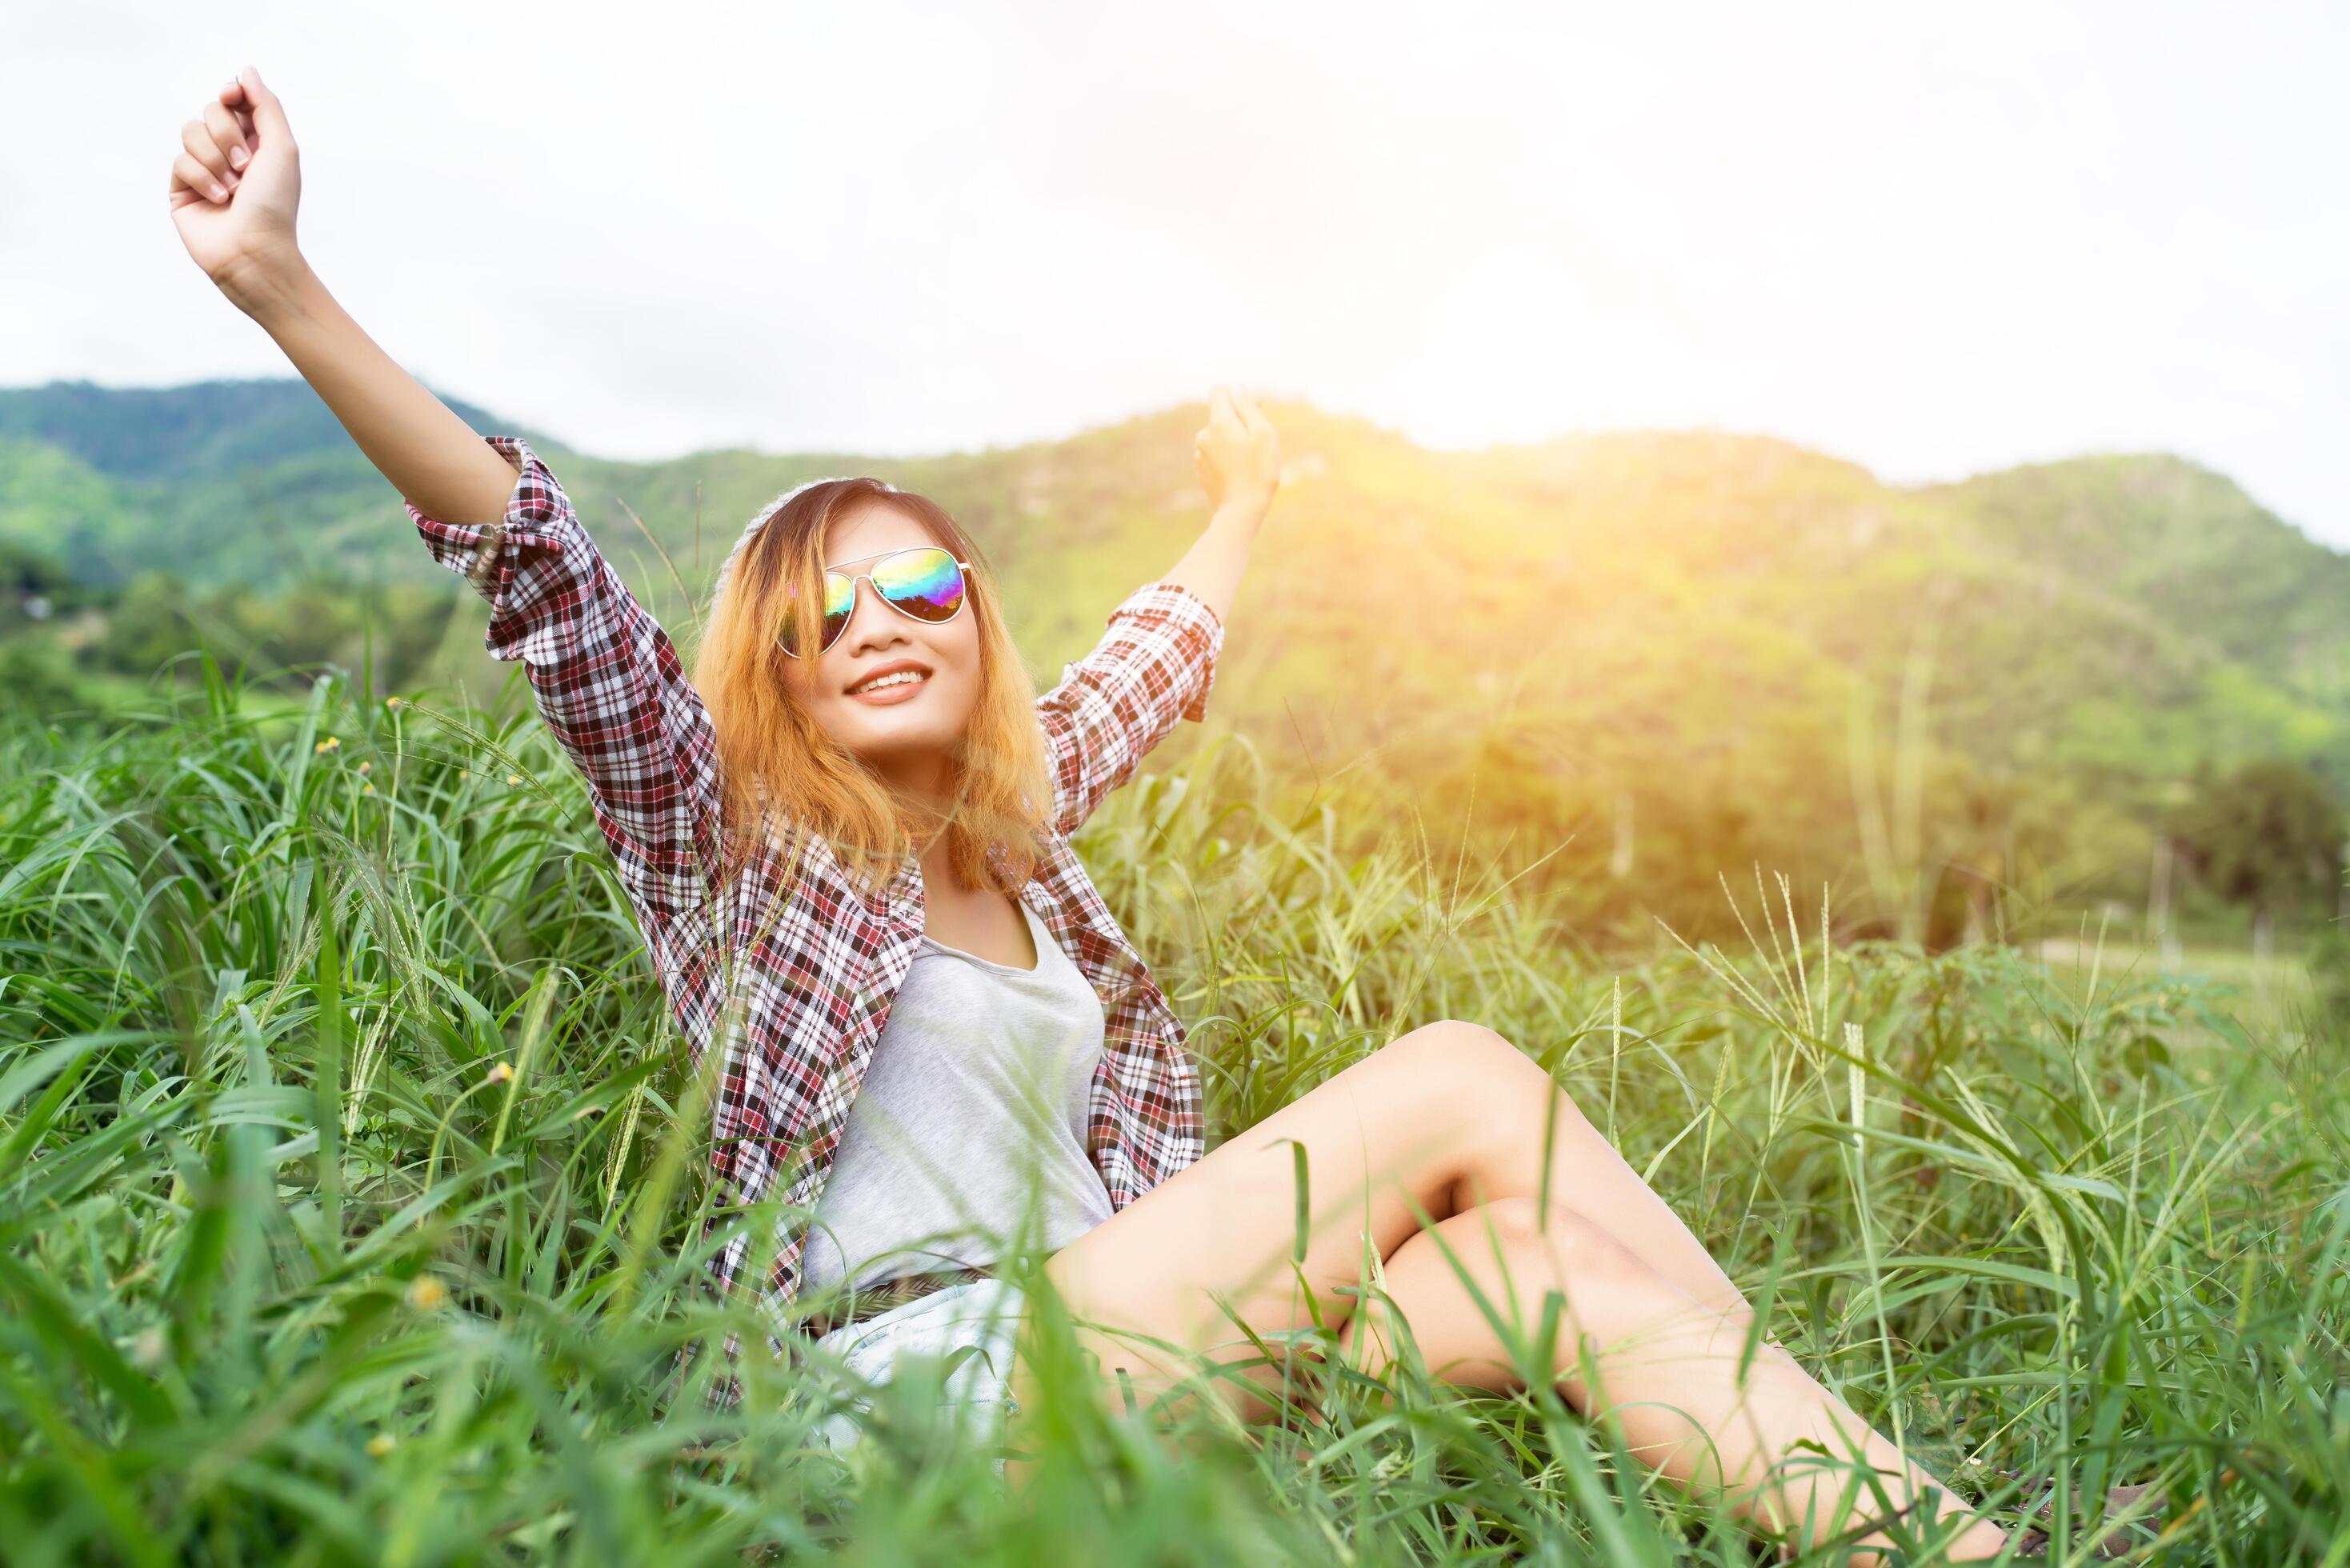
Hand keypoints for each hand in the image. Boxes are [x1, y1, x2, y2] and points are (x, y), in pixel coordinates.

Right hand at [168, 66, 304, 309]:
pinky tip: (218, 200)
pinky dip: (202, 178)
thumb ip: (265, 106)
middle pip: (210, 111)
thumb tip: (246, 71)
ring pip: (190, 132)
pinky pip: (180, 160)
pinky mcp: (181, 186)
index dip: (231, 94)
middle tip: (245, 166)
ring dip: (215, 160)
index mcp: (256, 141)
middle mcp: (228, 152)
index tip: (233, 97)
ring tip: (233, 189)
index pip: (233, 100)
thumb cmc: (274, 204)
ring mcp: (203, 168)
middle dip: (227, 136)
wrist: (254, 250)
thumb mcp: (281, 148)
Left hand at [1194, 385, 1280, 520]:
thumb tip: (1237, 389)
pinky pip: (1216, 454)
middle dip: (1239, 421)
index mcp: (1218, 422)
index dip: (1238, 395)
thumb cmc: (1259, 471)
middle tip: (1257, 443)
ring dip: (1233, 441)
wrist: (1241, 511)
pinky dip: (1227, 457)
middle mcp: (1203, 435)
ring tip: (1249, 462)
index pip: (1220, 391)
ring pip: (1219, 436)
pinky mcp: (1201, 470)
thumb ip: (1248, 406)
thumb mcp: (1263, 432)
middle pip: (1221, 415)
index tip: (1253, 410)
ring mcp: (1199, 454)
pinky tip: (1239, 473)